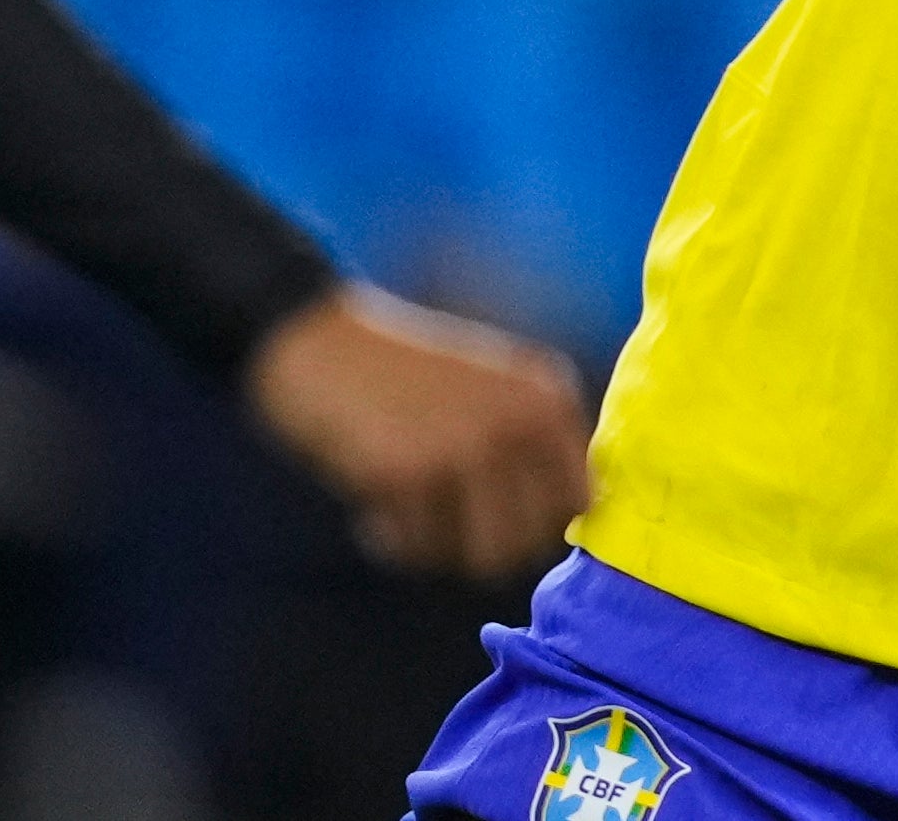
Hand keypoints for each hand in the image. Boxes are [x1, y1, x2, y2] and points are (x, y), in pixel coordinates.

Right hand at [245, 283, 593, 573]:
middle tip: (443, 519)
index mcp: (545, 395)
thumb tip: (567, 530)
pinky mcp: (405, 473)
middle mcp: (516, 420)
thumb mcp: (490, 391)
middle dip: (484, 546)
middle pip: (530, 542)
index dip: (538, 523)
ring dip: (439, 548)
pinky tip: (374, 500)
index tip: (496, 514)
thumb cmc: (404, 377)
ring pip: (479, 557)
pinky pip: (415, 551)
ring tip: (410, 512)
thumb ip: (532, 449)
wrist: (318, 339)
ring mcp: (462, 446)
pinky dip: (391, 540)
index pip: (579, 500)